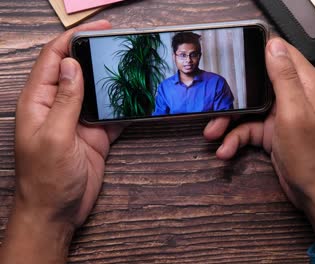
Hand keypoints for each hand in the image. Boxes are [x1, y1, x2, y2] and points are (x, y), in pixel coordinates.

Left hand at [0, 20, 123, 263]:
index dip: (72, 39)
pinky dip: (124, 106)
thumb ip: (65, 101)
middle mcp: (58, 106)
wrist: (57, 212)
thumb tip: (73, 65)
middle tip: (121, 44)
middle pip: (76, 70)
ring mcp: (78, 120)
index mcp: (39, 102)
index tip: (97, 29)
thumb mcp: (55, 137)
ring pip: (96, 91)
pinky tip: (139, 99)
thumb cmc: (47, 179)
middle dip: (96, 54)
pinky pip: (111, 114)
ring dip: (112, 79)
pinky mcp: (95, 135)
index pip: (54, 59)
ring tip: (133, 66)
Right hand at [204, 38, 314, 248]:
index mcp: (307, 84)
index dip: (259, 51)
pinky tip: (226, 149)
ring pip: (250, 108)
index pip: (282, 54)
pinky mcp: (274, 133)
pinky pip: (250, 129)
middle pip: (258, 83)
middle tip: (216, 104)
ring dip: (229, 121)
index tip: (234, 55)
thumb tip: (274, 45)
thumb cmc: (314, 157)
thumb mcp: (295, 112)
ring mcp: (284, 115)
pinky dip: (236, 139)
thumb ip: (284, 78)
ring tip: (213, 133)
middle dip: (235, 95)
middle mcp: (295, 96)